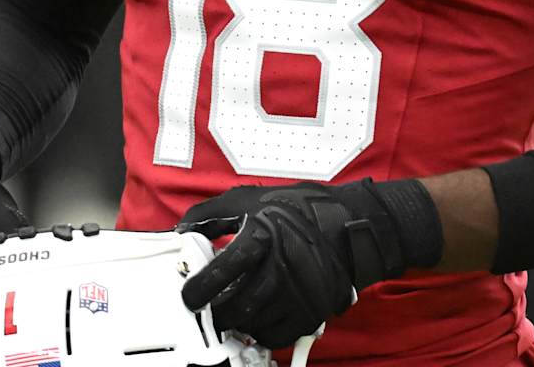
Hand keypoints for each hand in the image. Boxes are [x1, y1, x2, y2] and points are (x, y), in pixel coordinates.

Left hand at [177, 179, 441, 348]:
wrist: (349, 224)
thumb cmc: (300, 210)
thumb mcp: (252, 199)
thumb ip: (213, 214)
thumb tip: (184, 229)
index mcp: (264, 237)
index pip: (223, 271)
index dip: (199, 288)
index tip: (189, 296)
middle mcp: (281, 268)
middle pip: (236, 306)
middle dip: (216, 312)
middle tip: (208, 309)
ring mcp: (298, 293)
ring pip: (253, 324)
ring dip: (237, 321)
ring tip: (232, 309)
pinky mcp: (311, 311)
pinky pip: (275, 335)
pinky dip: (260, 331)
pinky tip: (256, 317)